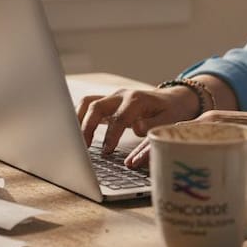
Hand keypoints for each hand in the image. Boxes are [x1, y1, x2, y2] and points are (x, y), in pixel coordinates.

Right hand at [77, 86, 199, 154]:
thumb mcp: (169, 119)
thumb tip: (136, 129)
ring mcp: (113, 97)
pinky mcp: (109, 102)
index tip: (106, 151)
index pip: (118, 118)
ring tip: (73, 140)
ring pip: (88, 103)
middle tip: (83, 148)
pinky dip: (79, 116)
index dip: (111, 135)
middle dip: (86, 127)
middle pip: (96, 106)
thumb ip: (153, 125)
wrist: (174, 98)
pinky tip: (75, 132)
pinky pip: (88, 105)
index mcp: (136, 100)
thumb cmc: (172, 111)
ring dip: (78, 119)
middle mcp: (121, 96)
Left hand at [121, 109, 246, 167]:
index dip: (151, 148)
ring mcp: (214, 125)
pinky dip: (179, 149)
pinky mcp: (224, 129)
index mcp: (206, 129)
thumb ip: (216, 165)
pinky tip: (167, 159)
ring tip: (138, 162)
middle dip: (146, 150)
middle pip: (168, 135)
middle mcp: (205, 124)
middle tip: (131, 164)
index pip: (171, 136)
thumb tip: (197, 190)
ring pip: (176, 135)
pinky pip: (196, 139)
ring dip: (155, 149)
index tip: (135, 162)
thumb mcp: (235, 156)